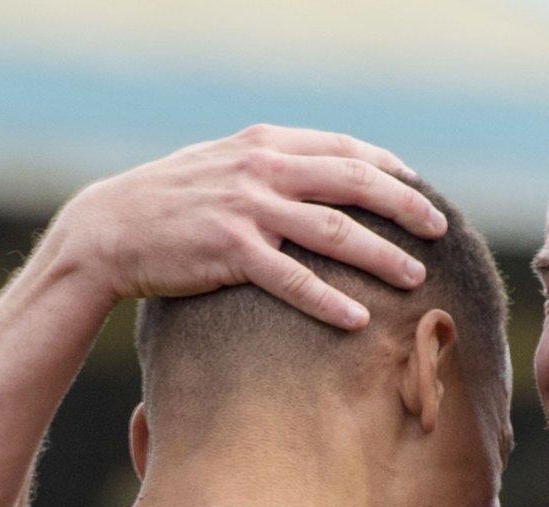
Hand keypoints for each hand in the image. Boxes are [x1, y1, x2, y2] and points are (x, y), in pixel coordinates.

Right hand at [47, 125, 449, 328]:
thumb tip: (322, 178)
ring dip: (381, 255)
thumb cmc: (171, 203)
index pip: (344, 149)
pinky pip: (293, 279)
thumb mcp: (223, 164)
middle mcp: (261, 169)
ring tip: (416, 277)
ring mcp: (247, 209)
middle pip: (353, 182)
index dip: (388, 168)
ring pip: (333, 231)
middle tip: (439, 229)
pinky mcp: (230, 251)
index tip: (419, 188)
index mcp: (265, 144)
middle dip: (404, 205)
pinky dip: (329, 301)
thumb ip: (271, 165)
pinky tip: (358, 321)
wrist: (109, 228)